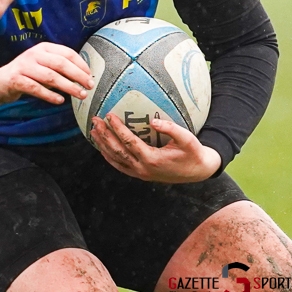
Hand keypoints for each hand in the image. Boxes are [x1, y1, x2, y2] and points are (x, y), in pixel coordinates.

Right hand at [0, 42, 92, 113]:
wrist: (0, 82)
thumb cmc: (27, 74)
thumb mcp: (43, 65)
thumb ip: (59, 68)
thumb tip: (84, 76)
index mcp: (43, 48)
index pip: (67, 53)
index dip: (81, 64)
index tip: (90, 75)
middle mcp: (33, 54)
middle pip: (60, 63)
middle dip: (78, 75)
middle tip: (89, 86)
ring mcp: (24, 66)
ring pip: (50, 76)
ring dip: (68, 86)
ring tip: (79, 94)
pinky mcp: (16, 80)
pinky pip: (36, 88)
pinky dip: (49, 95)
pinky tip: (60, 100)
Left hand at [90, 114, 221, 182]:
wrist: (199, 171)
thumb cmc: (193, 152)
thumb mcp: (187, 139)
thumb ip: (171, 129)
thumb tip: (153, 121)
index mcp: (152, 159)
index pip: (128, 141)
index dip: (117, 128)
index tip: (109, 115)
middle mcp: (143, 168)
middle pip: (117, 150)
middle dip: (104, 135)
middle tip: (95, 120)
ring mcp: (141, 173)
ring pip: (116, 159)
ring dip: (103, 145)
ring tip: (93, 131)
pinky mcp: (141, 175)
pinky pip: (121, 167)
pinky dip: (109, 158)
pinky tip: (102, 149)